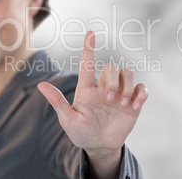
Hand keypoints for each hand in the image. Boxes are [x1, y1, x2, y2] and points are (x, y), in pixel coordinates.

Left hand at [37, 31, 147, 154]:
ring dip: (126, 87)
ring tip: (122, 105)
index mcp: (87, 89)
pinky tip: (134, 107)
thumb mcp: (68, 120)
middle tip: (110, 98)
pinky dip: (141, 94)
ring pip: (127, 73)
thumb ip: (58, 102)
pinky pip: (141, 88)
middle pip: (111, 67)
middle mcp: (104, 87)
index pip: (87, 64)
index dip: (88, 48)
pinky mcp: (133, 102)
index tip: (90, 33)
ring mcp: (119, 93)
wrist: (100, 147)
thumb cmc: (81, 132)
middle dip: (112, 80)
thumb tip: (40, 85)